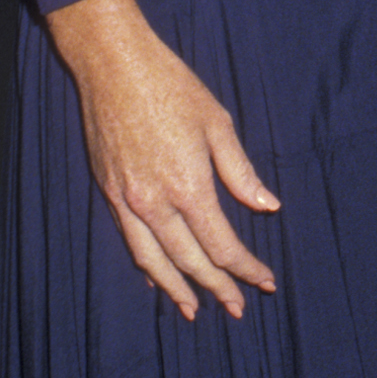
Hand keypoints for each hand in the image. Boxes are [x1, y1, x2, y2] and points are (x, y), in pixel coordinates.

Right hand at [46, 0, 278, 318]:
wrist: (113, 66)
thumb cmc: (171, 87)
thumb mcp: (217, 124)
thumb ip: (241, 172)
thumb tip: (268, 206)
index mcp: (188, 186)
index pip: (222, 245)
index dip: (246, 268)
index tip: (265, 281)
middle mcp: (154, 203)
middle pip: (191, 261)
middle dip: (218, 288)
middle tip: (237, 307)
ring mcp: (127, 202)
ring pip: (154, 262)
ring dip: (177, 290)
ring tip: (195, 311)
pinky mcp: (109, 193)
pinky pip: (130, 242)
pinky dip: (147, 265)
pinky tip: (157, 279)